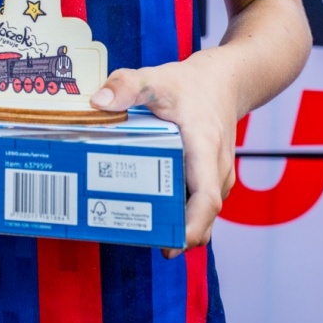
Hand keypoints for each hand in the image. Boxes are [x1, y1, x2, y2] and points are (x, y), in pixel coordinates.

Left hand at [91, 49, 237, 257]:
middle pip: (203, 216)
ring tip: (140, 229)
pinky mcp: (212, 179)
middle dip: (177, 235)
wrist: (224, 83)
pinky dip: (181, 213)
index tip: (171, 244)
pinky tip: (153, 211)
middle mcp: (217, 170)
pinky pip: (198, 203)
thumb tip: (98, 103)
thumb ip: (127, 85)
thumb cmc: (191, 85)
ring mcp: (217, 177)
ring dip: (178, 225)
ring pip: (201, 214)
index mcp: (205, 148)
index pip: (206, 198)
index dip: (191, 226)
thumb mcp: (156, 78)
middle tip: (141, 240)